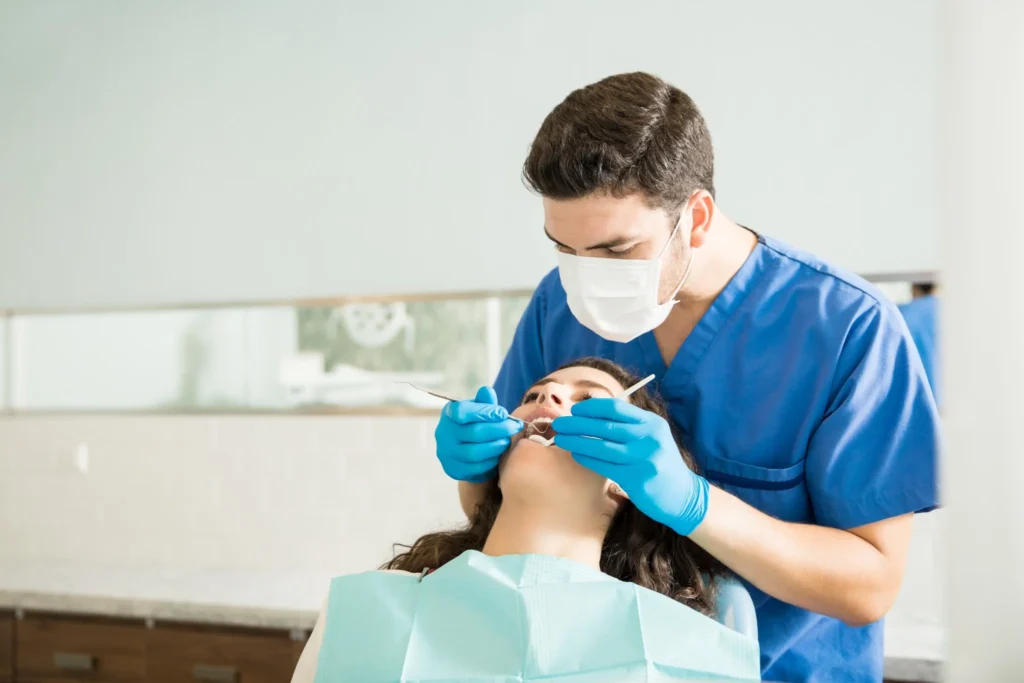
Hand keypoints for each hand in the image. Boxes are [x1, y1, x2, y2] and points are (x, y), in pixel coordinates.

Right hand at [434, 386, 522, 482]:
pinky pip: (475, 468)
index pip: (462, 411)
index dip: (484, 412)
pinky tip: (499, 454)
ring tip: (508, 440)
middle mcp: (443, 434)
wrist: (466, 451)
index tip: (503, 413)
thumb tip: (486, 391)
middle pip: (473, 433)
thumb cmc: (475, 424)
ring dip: (496, 446)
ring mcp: (446, 454)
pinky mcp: (454, 470)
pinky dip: (491, 461)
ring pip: (474, 452)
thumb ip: (484, 402)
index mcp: (449, 413)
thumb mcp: (479, 410)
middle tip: (515, 426)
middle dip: (499, 429)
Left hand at [552, 398, 708, 535]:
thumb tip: (589, 415)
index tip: (574, 411)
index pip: (616, 408)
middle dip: (577, 423)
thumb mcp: (652, 437)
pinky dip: (587, 459)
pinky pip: (605, 466)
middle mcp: (650, 438)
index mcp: (652, 423)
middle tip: (558, 424)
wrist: (682, 495)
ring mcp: (644, 459)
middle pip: (606, 426)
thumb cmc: (659, 462)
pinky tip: (576, 455)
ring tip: (560, 439)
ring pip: (602, 446)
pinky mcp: (637, 479)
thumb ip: (628, 425)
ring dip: (577, 441)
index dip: (591, 408)